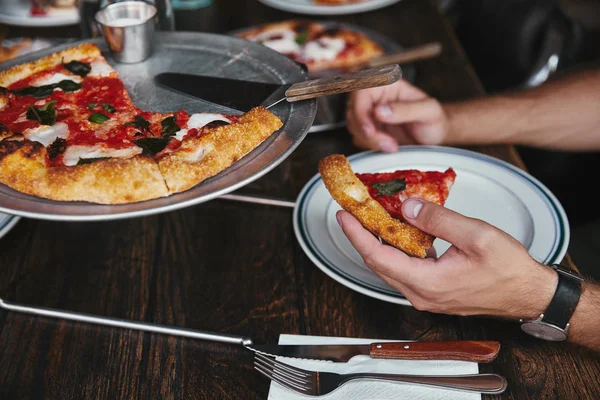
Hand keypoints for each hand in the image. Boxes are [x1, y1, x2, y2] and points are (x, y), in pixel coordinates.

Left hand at [336, 199, 557, 318]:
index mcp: (426, 283)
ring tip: (370, 216)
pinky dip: (396, 248)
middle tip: (352, 210)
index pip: (377, 256)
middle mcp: (421, 294)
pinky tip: (399, 230)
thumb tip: (407, 207)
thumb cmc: (510, 270)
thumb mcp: (476, 236)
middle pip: (378, 263)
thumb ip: (438, 220)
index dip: (356, 234)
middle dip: (361, 235)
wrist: (530, 293)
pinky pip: (405, 268)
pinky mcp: (433, 291)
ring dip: (378, 241)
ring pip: (390, 266)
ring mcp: (426, 295)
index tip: (343, 214)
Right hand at [346, 79, 448, 152]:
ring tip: (393, 146)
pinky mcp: (368, 130)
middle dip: (368, 132)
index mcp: (387, 84)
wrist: (434, 137)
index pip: (361, 91)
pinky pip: (359, 138)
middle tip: (389, 144)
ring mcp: (369, 114)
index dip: (360, 111)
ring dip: (370, 141)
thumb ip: (406, 109)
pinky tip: (388, 147)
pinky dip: (371, 146)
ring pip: (353, 127)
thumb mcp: (428, 111)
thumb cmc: (434, 119)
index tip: (370, 130)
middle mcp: (374, 97)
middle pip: (353, 111)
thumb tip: (380, 111)